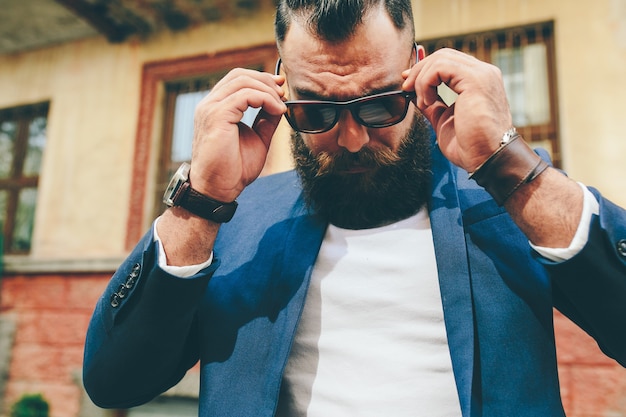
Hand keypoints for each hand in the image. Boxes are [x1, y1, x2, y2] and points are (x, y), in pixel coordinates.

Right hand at [189, 68, 286, 201]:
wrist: (218, 190)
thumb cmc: (234, 169)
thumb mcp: (258, 138)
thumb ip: (266, 119)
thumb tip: (279, 103)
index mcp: (216, 108)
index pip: (238, 79)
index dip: (261, 79)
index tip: (281, 89)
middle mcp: (210, 104)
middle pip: (240, 75)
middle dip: (266, 81)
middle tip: (283, 95)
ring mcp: (210, 108)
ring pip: (243, 81)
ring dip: (268, 90)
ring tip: (281, 106)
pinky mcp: (216, 116)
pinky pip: (245, 95)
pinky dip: (265, 99)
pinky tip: (277, 111)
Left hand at [402, 48, 512, 171]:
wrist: (487, 159)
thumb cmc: (470, 146)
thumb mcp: (443, 120)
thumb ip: (432, 104)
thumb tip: (414, 94)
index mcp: (478, 82)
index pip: (448, 62)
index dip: (425, 69)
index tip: (408, 83)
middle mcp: (484, 73)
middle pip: (443, 55)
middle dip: (419, 70)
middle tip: (407, 89)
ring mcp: (482, 74)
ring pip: (441, 58)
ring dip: (422, 79)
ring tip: (422, 102)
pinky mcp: (476, 80)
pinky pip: (441, 67)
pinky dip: (426, 82)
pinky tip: (428, 101)